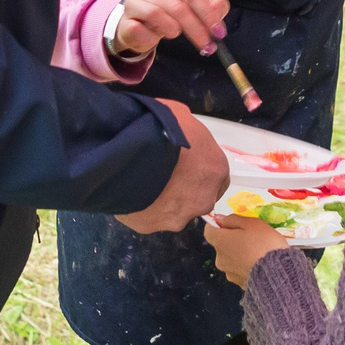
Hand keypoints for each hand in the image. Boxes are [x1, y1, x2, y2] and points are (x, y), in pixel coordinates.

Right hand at [114, 0, 230, 58]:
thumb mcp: (190, 7)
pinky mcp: (124, 21)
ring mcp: (131, 1)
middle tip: (208, 45)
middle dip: (196, 28)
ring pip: (158, 15)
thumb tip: (219, 7)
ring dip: (173, 30)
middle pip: (177, 6)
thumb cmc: (165, 13)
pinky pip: (142, 31)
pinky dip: (153, 38)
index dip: (207, 13)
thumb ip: (209, 5)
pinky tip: (154, 37)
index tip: (219, 32)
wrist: (135, 27)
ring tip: (174, 33)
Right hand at [117, 100, 228, 234]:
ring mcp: (177, 218)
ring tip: (143, 182)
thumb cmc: (159, 128)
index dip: (202, 172)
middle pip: (198, 199)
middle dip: (184, 189)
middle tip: (164, 174)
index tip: (187, 167)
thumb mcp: (181, 116)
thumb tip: (182, 136)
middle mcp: (202, 200)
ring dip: (163, 201)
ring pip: (174, 212)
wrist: (126, 152)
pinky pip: (148, 218)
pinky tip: (129, 191)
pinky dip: (141, 208)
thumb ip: (189, 135)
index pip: (218, 179)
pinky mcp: (150, 227)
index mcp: (216, 171)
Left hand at [203, 213, 289, 288]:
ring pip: (230, 259)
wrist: (277, 273)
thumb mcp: (252, 224)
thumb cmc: (265, 245)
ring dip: (239, 255)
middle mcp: (220, 259)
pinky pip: (239, 271)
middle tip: (250, 238)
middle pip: (220, 246)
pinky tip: (258, 264)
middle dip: (231, 241)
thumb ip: (233, 219)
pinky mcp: (238, 284)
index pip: (208, 231)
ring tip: (257, 252)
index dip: (217, 225)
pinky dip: (245, 266)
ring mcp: (229, 273)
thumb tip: (219, 218)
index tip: (229, 223)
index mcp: (220, 242)